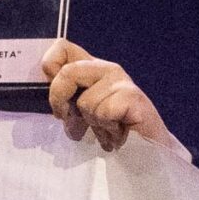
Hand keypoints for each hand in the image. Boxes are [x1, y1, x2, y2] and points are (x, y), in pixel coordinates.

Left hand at [40, 40, 167, 151]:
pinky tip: (119, 134)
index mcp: (92, 69)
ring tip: (109, 130)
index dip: (50, 68)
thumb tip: (54, 104)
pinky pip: (103, 113)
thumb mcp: (83, 114)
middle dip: (60, 101)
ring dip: (94, 124)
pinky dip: (108, 130)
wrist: (148, 150)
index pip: (62, 49)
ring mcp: (121, 81)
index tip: (57, 98)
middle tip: (74, 125)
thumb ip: (67, 102)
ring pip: (86, 102)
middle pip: (68, 72)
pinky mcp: (132, 97)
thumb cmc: (113, 131)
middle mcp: (106, 69)